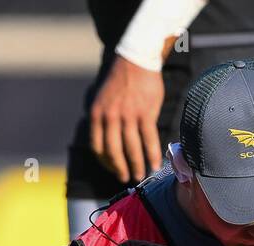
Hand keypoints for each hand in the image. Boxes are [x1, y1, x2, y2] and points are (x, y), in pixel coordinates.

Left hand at [89, 55, 164, 182]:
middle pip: (114, 151)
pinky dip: (152, 155)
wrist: (136, 59)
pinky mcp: (145, 113)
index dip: (106, 162)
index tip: (113, 169)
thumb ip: (105, 119)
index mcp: (97, 114)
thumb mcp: (104, 99)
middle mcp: (110, 116)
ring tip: (141, 175)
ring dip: (137, 165)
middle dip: (120, 168)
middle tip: (126, 178)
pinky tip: (156, 164)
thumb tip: (110, 141)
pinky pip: (149, 140)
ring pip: (132, 148)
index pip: (98, 147)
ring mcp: (128, 115)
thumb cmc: (122, 81)